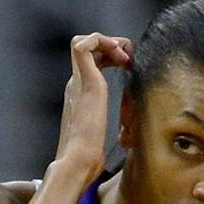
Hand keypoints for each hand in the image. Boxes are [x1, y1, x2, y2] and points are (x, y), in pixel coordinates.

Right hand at [51, 32, 132, 187]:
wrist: (79, 162)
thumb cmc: (90, 158)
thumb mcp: (105, 138)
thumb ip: (110, 131)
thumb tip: (125, 139)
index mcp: (79, 96)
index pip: (90, 64)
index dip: (109, 56)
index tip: (128, 66)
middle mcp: (75, 85)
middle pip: (86, 49)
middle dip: (110, 45)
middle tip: (128, 57)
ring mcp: (77, 82)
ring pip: (82, 42)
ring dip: (106, 41)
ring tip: (124, 54)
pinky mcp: (85, 81)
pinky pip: (83, 45)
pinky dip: (102, 41)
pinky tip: (119, 57)